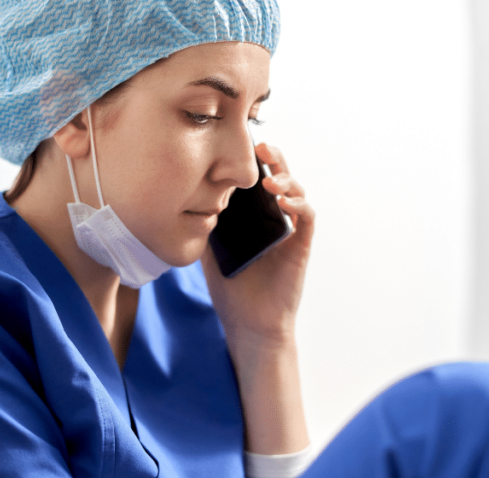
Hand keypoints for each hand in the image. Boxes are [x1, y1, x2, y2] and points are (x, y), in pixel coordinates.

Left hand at [202, 143, 314, 365]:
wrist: (248, 324)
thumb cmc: (230, 289)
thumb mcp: (208, 249)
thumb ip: (201, 223)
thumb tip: (181, 197)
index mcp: (255, 215)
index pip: (257, 178)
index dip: (252, 159)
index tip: (239, 143)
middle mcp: (275, 217)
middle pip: (280, 176)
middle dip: (273, 158)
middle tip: (261, 146)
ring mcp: (290, 230)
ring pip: (296, 192)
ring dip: (286, 179)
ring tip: (270, 179)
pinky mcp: (301, 245)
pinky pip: (306, 217)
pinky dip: (298, 205)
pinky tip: (283, 201)